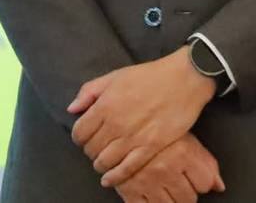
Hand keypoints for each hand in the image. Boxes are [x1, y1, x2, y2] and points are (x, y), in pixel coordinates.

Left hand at [68, 47, 215, 186]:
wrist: (183, 79)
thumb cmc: (149, 75)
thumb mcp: (115, 76)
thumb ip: (89, 91)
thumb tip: (72, 109)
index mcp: (105, 105)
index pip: (79, 132)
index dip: (79, 137)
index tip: (84, 137)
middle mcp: (115, 124)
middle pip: (91, 149)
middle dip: (90, 150)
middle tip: (97, 148)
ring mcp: (133, 137)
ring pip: (105, 162)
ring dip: (100, 164)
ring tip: (104, 161)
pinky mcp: (150, 147)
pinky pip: (126, 169)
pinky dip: (114, 177)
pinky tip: (109, 179)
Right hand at [113, 133, 225, 202]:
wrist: (121, 122)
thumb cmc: (155, 127)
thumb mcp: (184, 137)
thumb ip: (205, 162)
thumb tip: (219, 185)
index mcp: (182, 153)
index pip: (204, 183)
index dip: (200, 181)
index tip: (194, 177)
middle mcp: (165, 169)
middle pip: (188, 199)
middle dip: (185, 191)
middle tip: (177, 180)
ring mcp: (147, 182)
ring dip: (169, 199)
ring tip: (163, 184)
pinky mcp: (129, 191)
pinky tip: (150, 193)